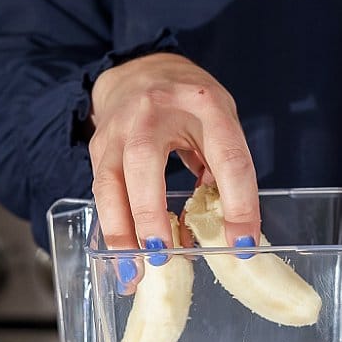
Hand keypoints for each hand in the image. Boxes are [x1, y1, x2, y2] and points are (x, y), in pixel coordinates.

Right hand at [88, 52, 260, 251]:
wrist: (142, 69)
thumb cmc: (191, 105)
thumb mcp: (221, 124)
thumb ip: (224, 170)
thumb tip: (225, 231)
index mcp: (204, 105)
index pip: (226, 157)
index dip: (238, 203)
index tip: (242, 243)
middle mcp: (154, 111)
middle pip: (145, 162)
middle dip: (150, 214)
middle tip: (162, 255)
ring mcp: (119, 128)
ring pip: (110, 183)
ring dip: (120, 233)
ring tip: (133, 273)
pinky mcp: (98, 147)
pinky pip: (102, 193)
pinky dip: (112, 229)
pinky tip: (123, 258)